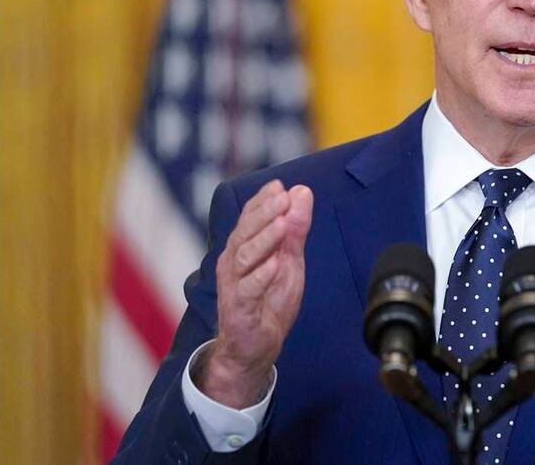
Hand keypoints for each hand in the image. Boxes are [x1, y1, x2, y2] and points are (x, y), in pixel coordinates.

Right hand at [197, 179, 313, 407]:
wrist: (255, 348)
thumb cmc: (268, 301)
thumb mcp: (289, 261)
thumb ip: (295, 229)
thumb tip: (301, 192)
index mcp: (243, 248)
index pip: (249, 217)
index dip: (262, 201)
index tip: (279, 185)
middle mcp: (233, 263)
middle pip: (245, 232)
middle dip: (264, 213)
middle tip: (283, 197)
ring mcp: (233, 286)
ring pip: (244, 257)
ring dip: (264, 239)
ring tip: (282, 224)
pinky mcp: (239, 309)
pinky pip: (248, 289)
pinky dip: (261, 276)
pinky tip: (275, 264)